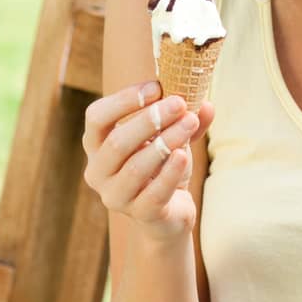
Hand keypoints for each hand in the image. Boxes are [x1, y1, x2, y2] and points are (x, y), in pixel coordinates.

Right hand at [82, 80, 216, 242]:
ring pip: (136, 167)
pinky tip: (183, 155)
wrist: (170, 212)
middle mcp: (98, 171)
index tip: (156, 87)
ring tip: (190, 123)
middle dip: (150, 119)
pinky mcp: (139, 214)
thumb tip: (204, 103)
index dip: (124, 100)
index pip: (96, 117)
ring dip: (166, 141)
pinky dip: (170, 172)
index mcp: (97, 145)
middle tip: (180, 103)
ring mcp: (116, 196)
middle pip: (117, 141)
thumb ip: (185, 118)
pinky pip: (154, 192)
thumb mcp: (171, 136)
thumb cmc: (162, 166)